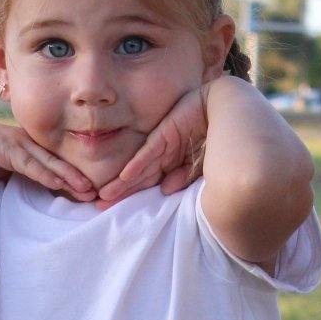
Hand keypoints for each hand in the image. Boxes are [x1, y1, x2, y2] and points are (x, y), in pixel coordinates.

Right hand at [0, 118, 97, 200]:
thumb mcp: (11, 168)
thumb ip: (27, 176)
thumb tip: (42, 190)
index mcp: (34, 148)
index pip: (58, 165)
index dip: (75, 178)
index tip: (92, 192)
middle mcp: (31, 144)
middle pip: (61, 163)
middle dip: (79, 178)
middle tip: (99, 192)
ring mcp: (21, 144)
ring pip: (50, 163)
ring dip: (69, 176)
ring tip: (86, 188)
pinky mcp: (9, 149)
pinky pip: (30, 164)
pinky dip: (44, 174)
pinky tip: (58, 182)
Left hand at [94, 84, 209, 205]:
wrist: (221, 108)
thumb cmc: (215, 137)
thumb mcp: (201, 164)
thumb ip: (184, 177)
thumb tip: (165, 190)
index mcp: (172, 166)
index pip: (148, 185)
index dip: (133, 198)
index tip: (115, 211)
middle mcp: (164, 158)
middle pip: (138, 180)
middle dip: (120, 194)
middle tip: (100, 206)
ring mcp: (163, 147)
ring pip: (139, 170)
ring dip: (122, 184)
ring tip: (104, 196)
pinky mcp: (164, 135)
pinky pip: (148, 153)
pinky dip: (137, 165)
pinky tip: (124, 177)